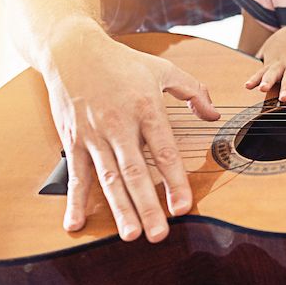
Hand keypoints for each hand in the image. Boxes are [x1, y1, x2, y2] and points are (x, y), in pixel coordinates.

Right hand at [45, 31, 218, 241]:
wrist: (71, 49)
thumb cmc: (120, 61)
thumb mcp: (163, 70)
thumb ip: (193, 91)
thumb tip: (213, 115)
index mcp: (145, 108)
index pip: (164, 151)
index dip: (175, 180)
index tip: (184, 206)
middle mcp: (119, 125)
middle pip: (136, 172)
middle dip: (147, 206)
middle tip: (157, 234)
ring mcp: (93, 135)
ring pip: (108, 178)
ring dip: (119, 209)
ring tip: (130, 235)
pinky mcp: (73, 140)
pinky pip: (76, 175)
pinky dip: (74, 201)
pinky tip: (75, 224)